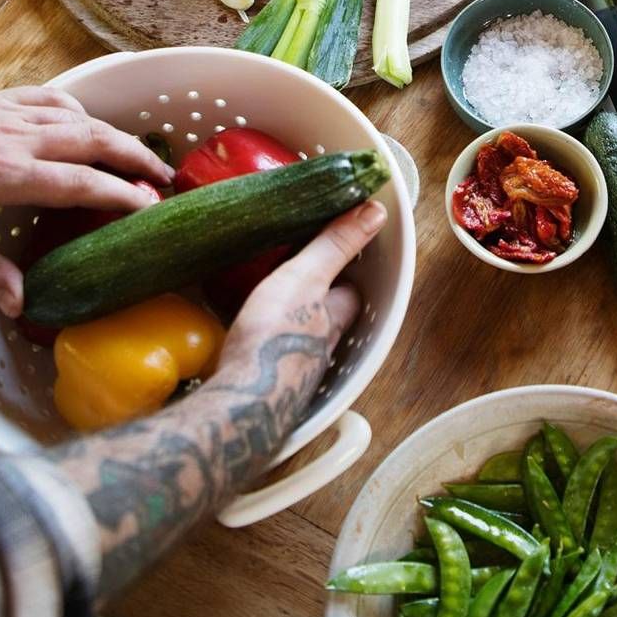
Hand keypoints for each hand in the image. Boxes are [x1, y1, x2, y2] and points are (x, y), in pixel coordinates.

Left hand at [0, 85, 171, 314]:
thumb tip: (21, 302)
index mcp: (3, 175)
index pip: (79, 181)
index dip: (121, 194)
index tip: (151, 205)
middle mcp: (13, 138)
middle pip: (93, 140)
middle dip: (136, 157)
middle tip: (166, 177)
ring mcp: (6, 114)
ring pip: (78, 117)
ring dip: (115, 134)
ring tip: (141, 154)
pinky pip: (50, 99)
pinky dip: (78, 111)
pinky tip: (85, 125)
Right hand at [210, 200, 384, 387]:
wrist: (241, 404)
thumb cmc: (276, 339)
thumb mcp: (306, 277)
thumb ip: (336, 245)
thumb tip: (375, 212)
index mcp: (335, 317)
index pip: (351, 291)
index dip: (346, 271)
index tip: (335, 251)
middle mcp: (321, 346)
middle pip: (327, 317)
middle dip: (318, 300)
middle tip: (299, 277)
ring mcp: (294, 369)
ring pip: (301, 337)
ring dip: (291, 321)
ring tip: (273, 303)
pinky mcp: (266, 383)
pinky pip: (273, 356)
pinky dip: (267, 342)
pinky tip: (250, 338)